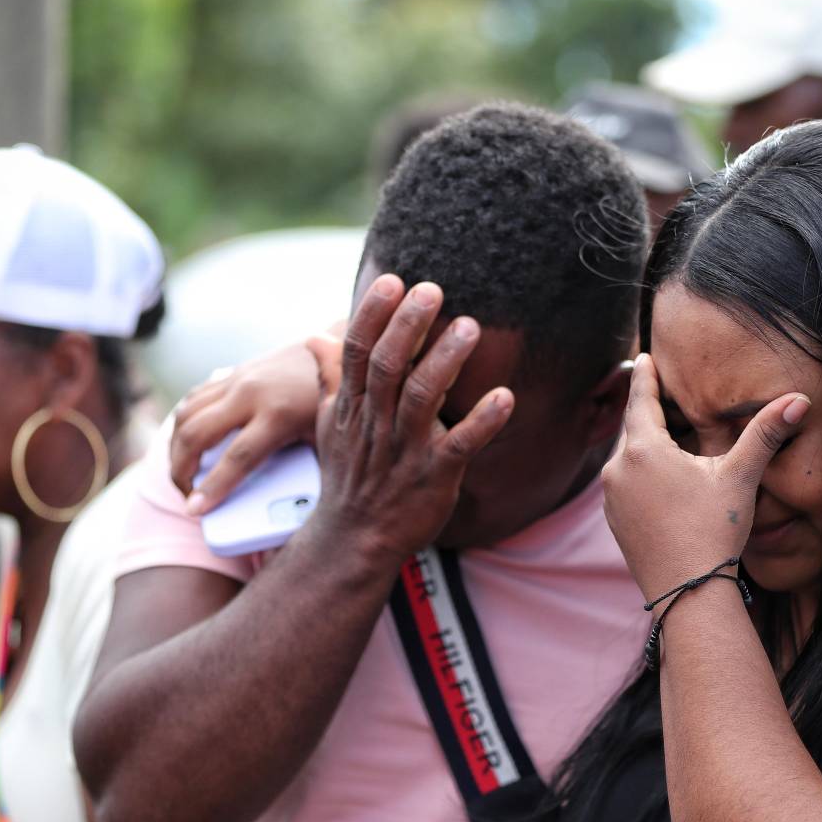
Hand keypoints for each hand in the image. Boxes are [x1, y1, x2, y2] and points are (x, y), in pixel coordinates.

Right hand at [170, 334, 342, 513]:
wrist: (339, 350)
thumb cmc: (336, 403)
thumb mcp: (325, 439)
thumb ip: (301, 468)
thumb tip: (279, 507)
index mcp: (279, 414)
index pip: (237, 458)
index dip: (212, 488)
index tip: (194, 510)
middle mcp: (251, 393)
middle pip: (196, 435)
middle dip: (180, 470)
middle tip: (185, 496)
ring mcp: (238, 379)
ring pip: (186, 414)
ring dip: (174, 447)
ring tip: (181, 473)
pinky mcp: (234, 372)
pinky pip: (194, 398)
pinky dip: (183, 422)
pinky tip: (186, 441)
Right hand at [304, 273, 512, 564]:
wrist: (354, 540)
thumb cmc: (349, 476)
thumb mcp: (331, 426)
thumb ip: (331, 378)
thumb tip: (315, 337)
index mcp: (354, 407)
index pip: (358, 352)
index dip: (373, 316)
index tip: (392, 280)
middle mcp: (377, 424)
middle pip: (389, 368)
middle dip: (408, 327)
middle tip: (432, 289)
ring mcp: (406, 451)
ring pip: (423, 400)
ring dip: (446, 362)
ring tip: (470, 326)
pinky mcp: (435, 477)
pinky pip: (460, 447)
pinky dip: (482, 422)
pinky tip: (506, 397)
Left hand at [601, 353, 808, 599]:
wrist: (688, 592)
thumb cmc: (714, 531)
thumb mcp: (740, 477)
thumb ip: (764, 434)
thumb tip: (800, 400)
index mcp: (642, 450)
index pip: (641, 401)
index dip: (646, 378)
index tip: (645, 358)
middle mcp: (617, 470)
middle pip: (634, 430)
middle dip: (647, 413)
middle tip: (659, 393)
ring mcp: (611, 499)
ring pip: (627, 459)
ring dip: (644, 446)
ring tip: (664, 437)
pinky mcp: (614, 522)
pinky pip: (625, 485)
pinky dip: (640, 474)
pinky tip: (661, 481)